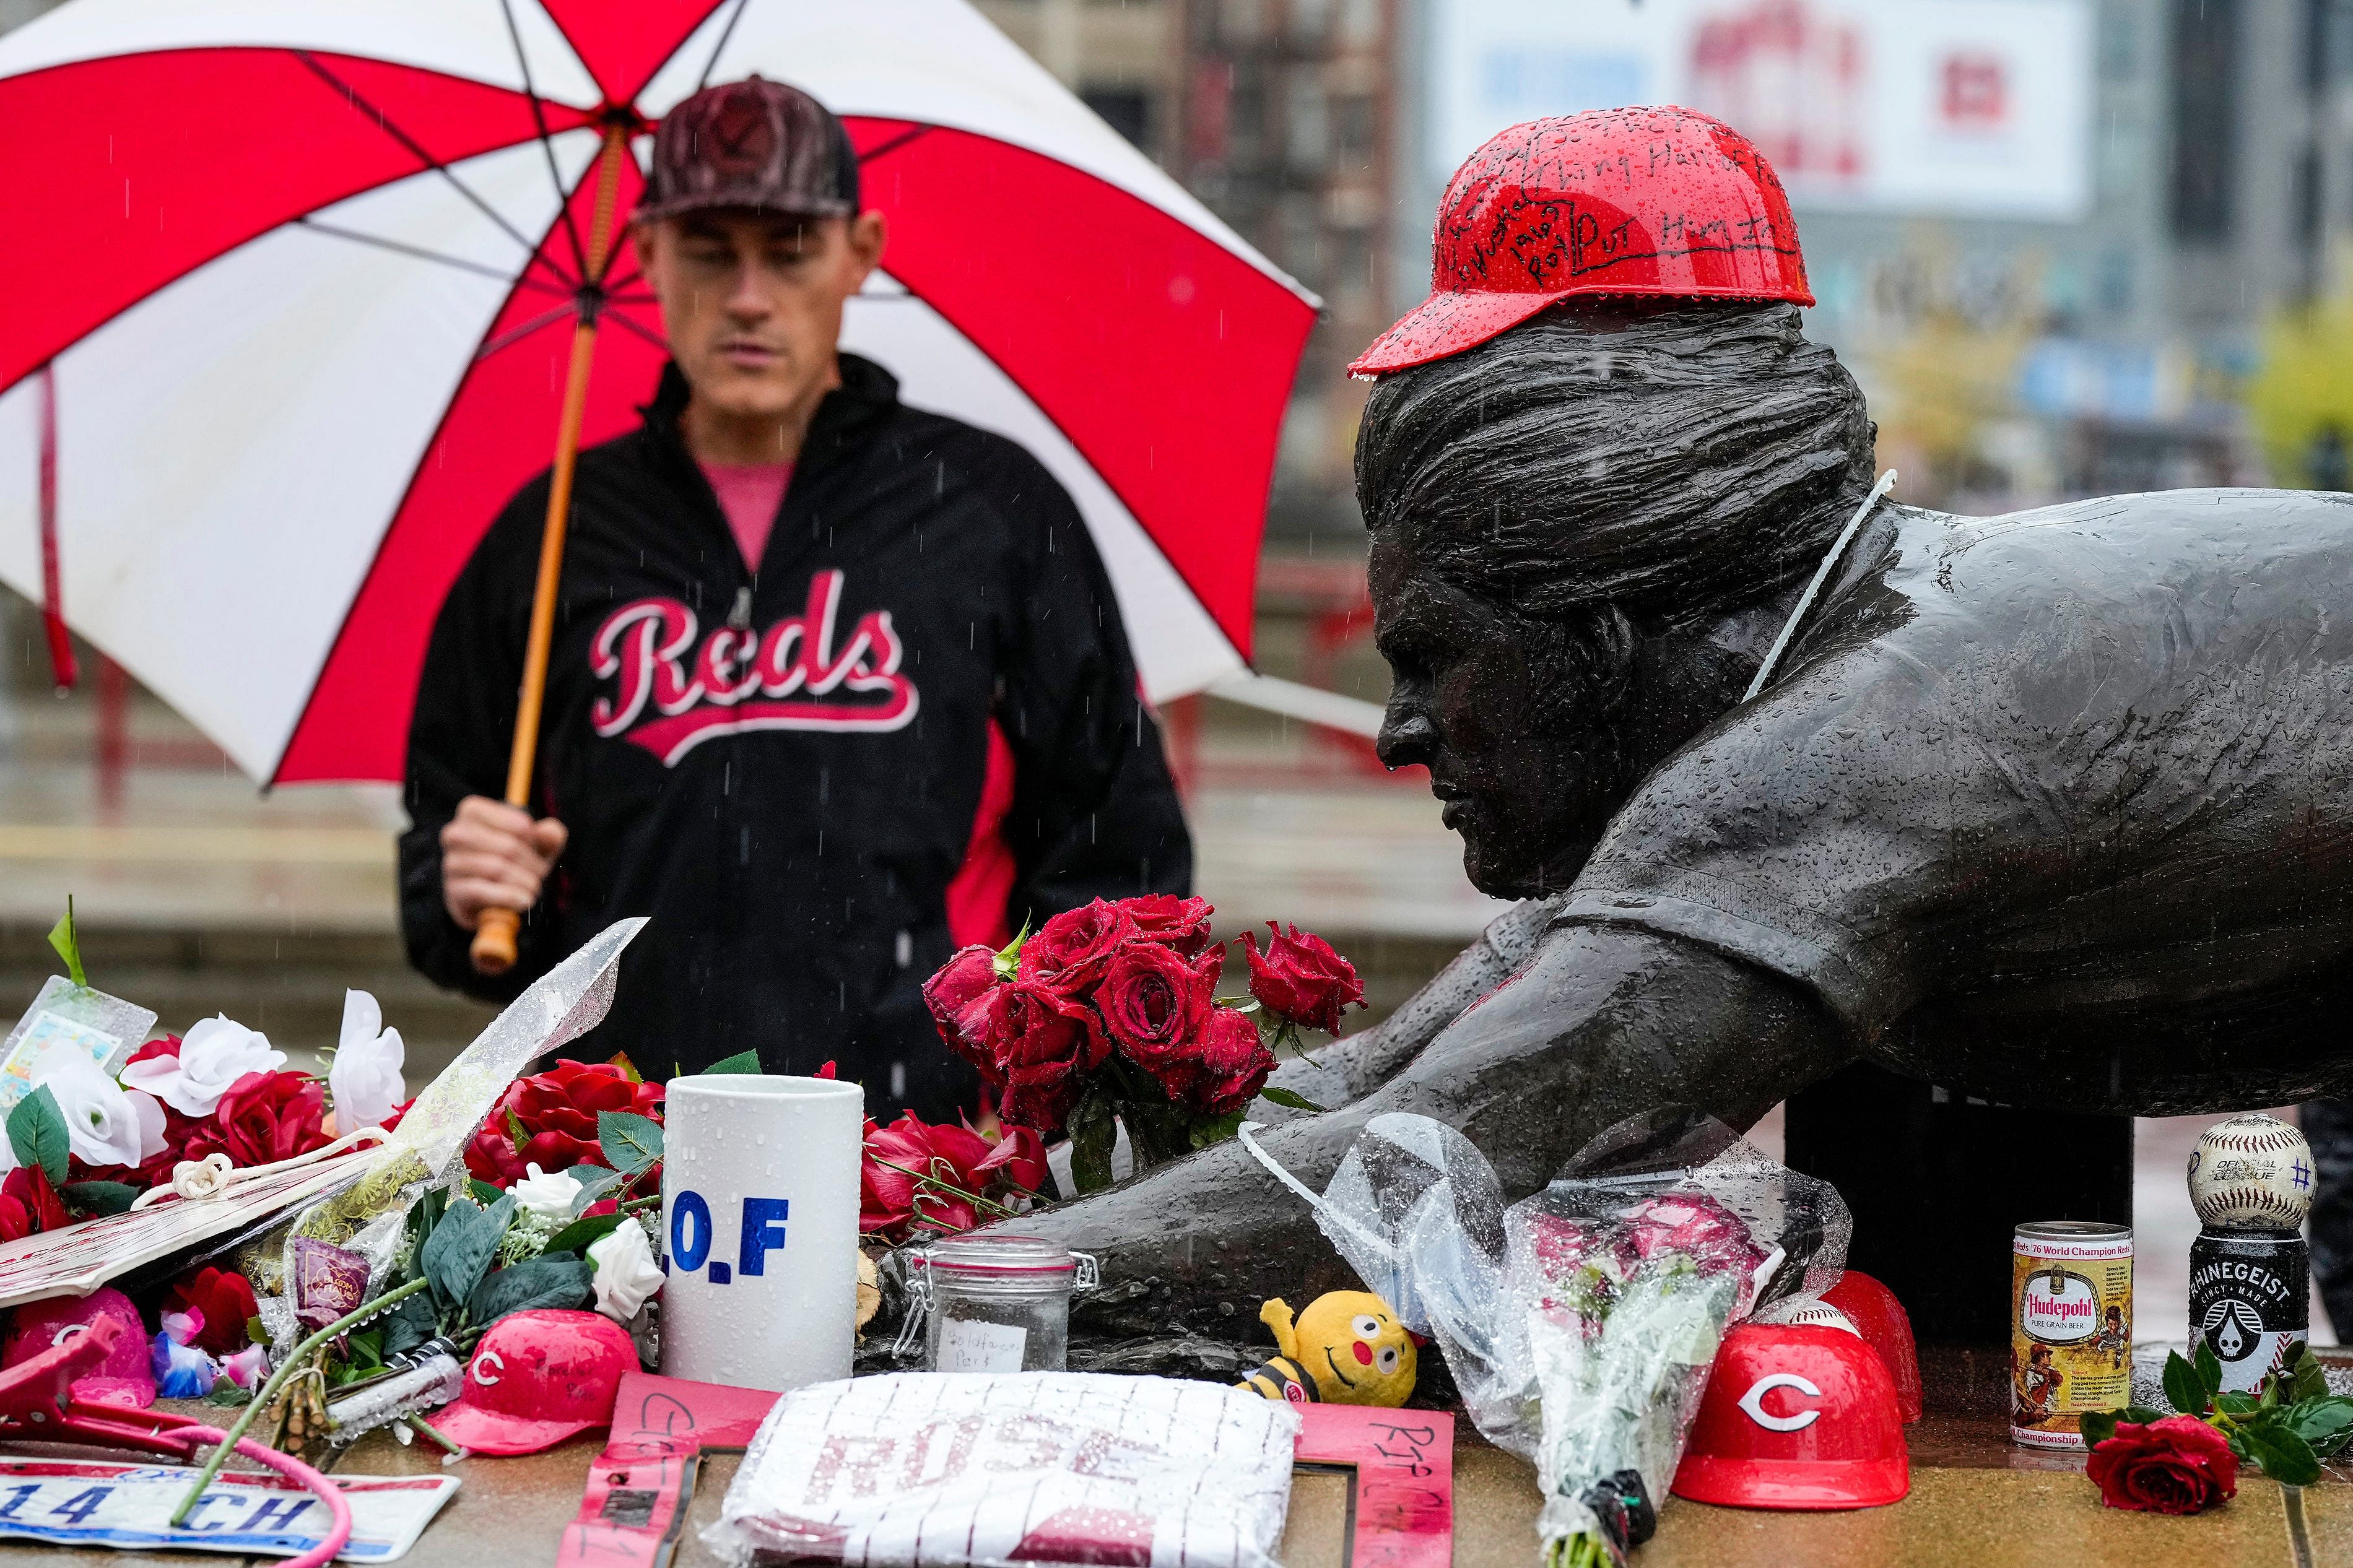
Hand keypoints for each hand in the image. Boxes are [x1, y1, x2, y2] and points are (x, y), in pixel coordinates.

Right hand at [440, 796, 567, 930]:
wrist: (491, 896)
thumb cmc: (516, 859)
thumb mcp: (537, 844)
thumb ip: (550, 834)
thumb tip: (548, 833)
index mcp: (473, 811)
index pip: (519, 824)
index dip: (536, 841)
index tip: (537, 848)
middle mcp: (456, 833)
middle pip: (509, 847)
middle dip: (533, 864)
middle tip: (541, 873)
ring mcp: (451, 862)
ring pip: (496, 869)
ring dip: (524, 882)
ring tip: (534, 888)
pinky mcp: (454, 889)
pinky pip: (482, 891)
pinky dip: (509, 897)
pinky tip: (524, 901)